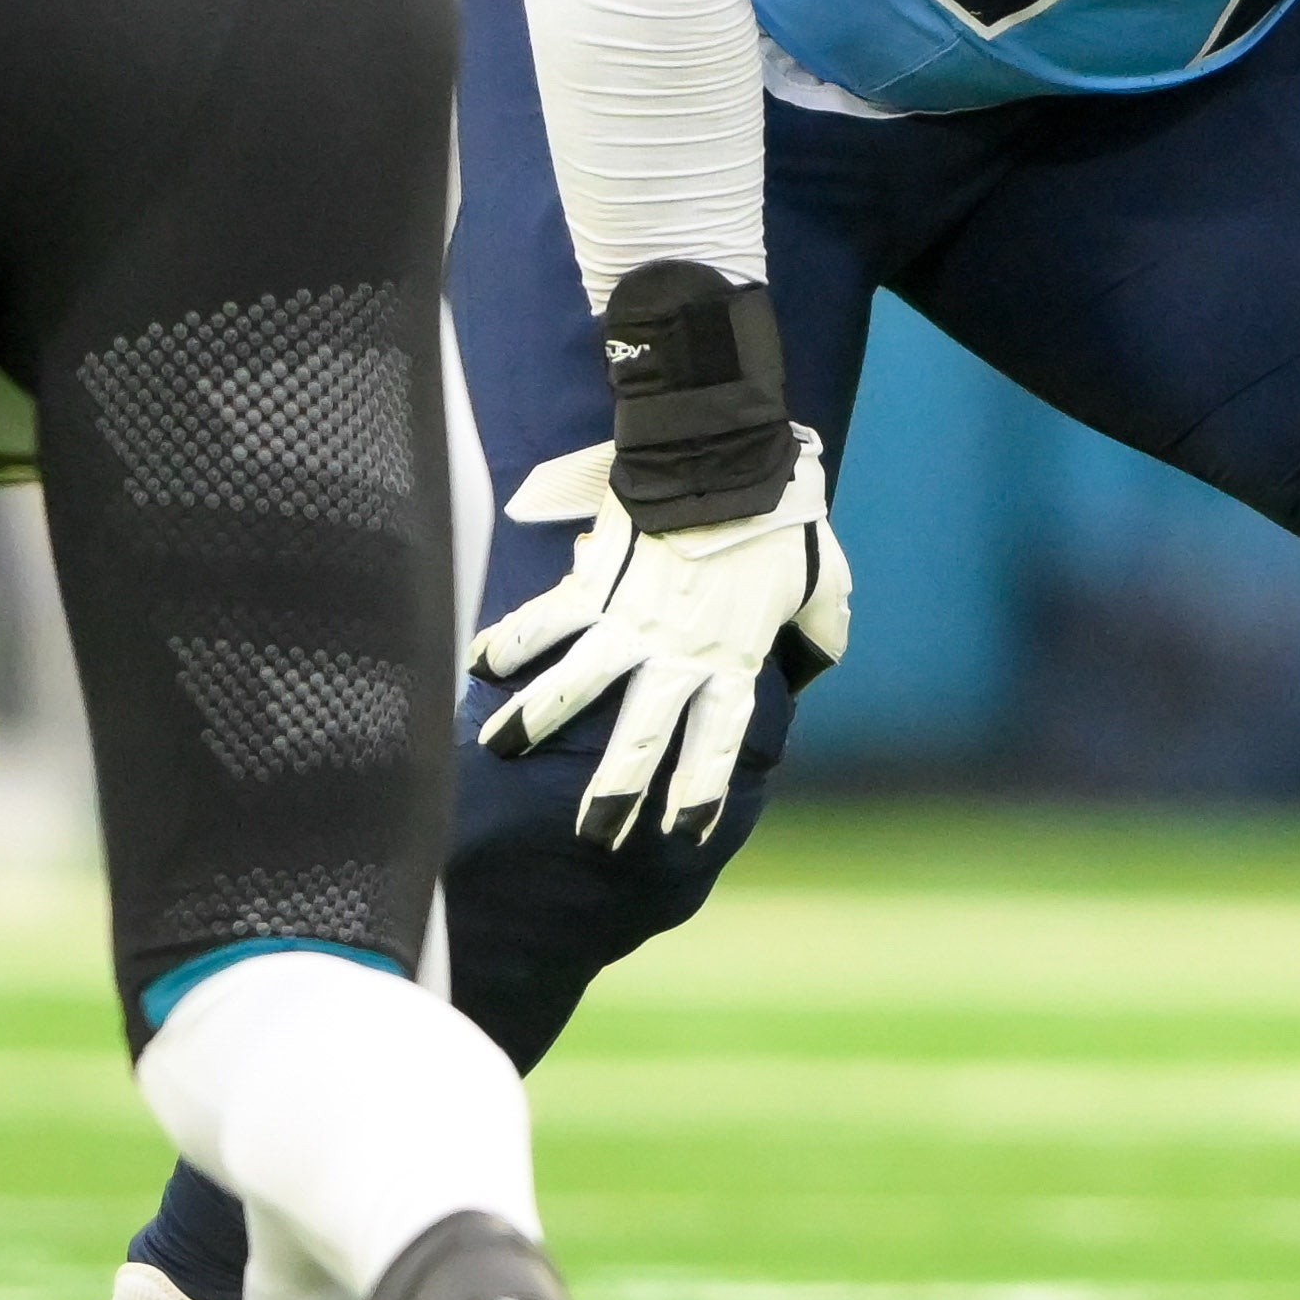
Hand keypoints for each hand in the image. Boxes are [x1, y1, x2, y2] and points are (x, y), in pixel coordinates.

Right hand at [471, 428, 846, 844]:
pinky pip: (543, 621)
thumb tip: (821, 660)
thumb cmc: (781, 521)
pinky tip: (477, 664)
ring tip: (498, 750)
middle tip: (592, 834)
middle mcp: (674, 655)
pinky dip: (508, 641)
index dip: (698, 791)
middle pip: (639, 739)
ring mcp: (627, 624)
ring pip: (573, 688)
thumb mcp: (822, 581)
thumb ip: (822, 629)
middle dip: (614, 794)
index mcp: (731, 660)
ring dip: (532, 722)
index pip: (716, 742)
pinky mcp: (592, 586)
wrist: (724, 464)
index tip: (682, 831)